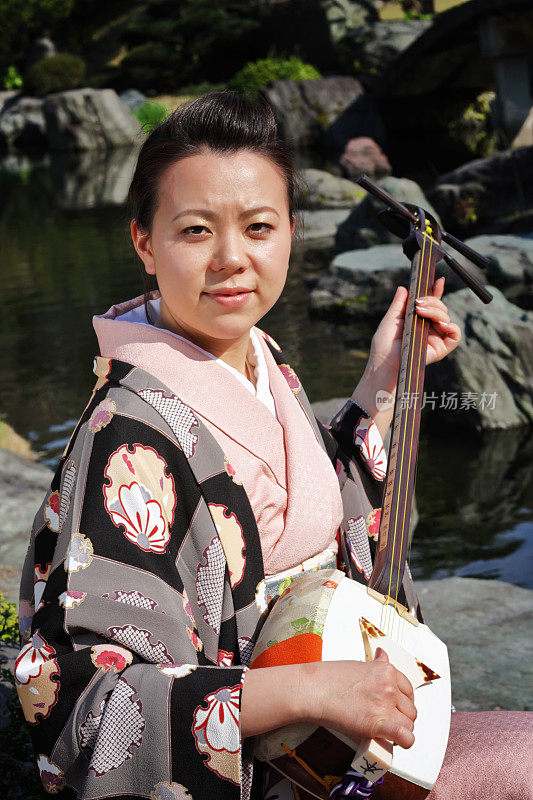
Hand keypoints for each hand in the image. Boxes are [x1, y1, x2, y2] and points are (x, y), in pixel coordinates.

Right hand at [299, 649, 416, 749]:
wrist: (313, 689)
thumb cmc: (330, 677)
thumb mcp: (359, 664)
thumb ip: (376, 664)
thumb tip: (383, 654)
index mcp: (386, 671)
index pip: (408, 690)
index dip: (403, 701)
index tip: (396, 707)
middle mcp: (389, 686)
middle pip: (410, 709)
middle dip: (402, 716)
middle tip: (389, 720)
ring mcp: (384, 704)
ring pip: (408, 723)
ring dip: (400, 729)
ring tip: (387, 732)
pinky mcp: (376, 723)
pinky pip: (403, 735)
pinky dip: (405, 741)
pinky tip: (400, 742)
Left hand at [369, 277, 460, 391]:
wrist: (385, 361)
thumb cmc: (385, 344)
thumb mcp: (391, 319)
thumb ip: (399, 304)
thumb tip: (403, 287)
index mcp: (418, 320)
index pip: (431, 304)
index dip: (436, 292)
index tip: (438, 280)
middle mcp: (429, 328)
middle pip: (440, 307)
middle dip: (432, 300)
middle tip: (418, 304)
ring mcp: (436, 337)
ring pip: (447, 317)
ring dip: (437, 311)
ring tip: (421, 313)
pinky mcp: (441, 348)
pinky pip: (455, 335)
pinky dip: (452, 326)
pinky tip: (441, 323)